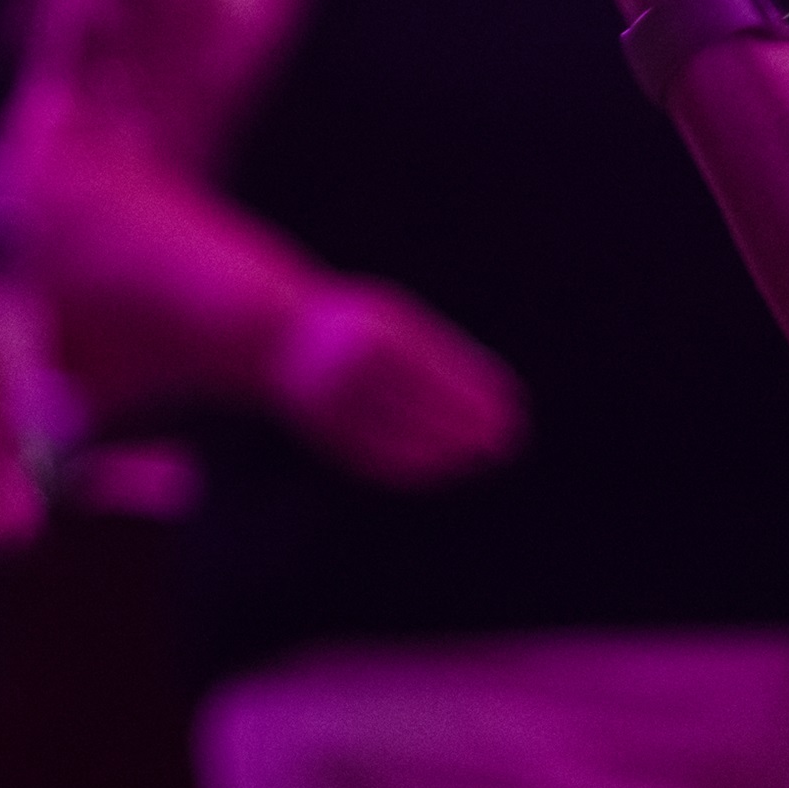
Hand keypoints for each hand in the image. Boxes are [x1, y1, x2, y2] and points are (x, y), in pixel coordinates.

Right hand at [267, 279, 528, 489]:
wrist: (276, 341)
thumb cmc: (354, 327)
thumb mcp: (392, 320)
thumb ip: (434, 350)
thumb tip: (491, 390)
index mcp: (374, 333)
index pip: (438, 368)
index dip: (477, 389)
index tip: (512, 402)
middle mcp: (352, 371)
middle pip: (424, 404)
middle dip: (469, 423)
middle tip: (508, 436)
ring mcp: (335, 406)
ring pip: (402, 437)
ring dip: (447, 450)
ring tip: (482, 453)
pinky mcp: (327, 437)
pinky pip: (377, 460)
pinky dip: (415, 466)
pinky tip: (444, 466)